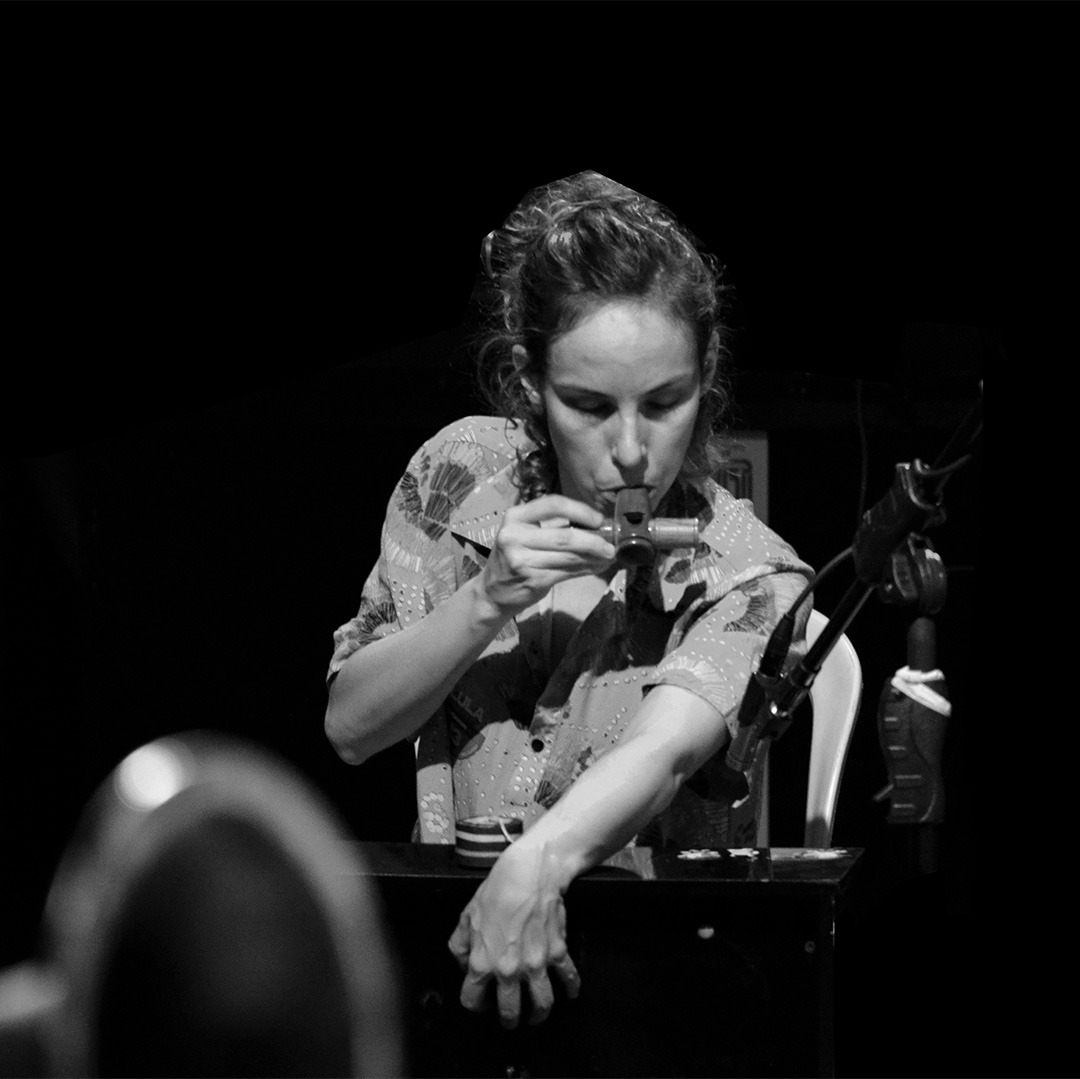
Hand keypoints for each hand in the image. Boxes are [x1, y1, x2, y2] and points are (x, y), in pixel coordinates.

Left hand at [448, 841, 580, 1027]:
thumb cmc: (497, 891)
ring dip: (539, 1015)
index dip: (475, 1004)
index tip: (481, 1000)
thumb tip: (464, 965)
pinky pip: (568, 979)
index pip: (472, 1002)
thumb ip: (460, 946)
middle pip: (510, 1012)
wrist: (529, 873)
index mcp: (483, 963)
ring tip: (536, 1015)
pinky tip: (568, 992)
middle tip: (510, 1017)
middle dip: (509, 1019)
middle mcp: (509, 971)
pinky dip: (570, 989)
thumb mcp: (466, 916)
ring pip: (542, 1005)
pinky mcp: (558, 953)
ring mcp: (536, 964)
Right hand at [477, 495, 614, 618]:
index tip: (598, 520)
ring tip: (609, 556)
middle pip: (564, 536)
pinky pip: (567, 572)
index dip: (579, 511)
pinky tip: (597, 567)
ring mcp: (522, 560)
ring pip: (569, 557)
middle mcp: (515, 536)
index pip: (552, 505)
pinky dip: (586, 570)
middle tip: (611, 545)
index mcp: (515, 517)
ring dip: (594, 557)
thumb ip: (551, 526)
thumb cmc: (514, 556)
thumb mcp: (523, 533)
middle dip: (593, 541)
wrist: (493, 591)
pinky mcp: (532, 580)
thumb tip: (594, 525)